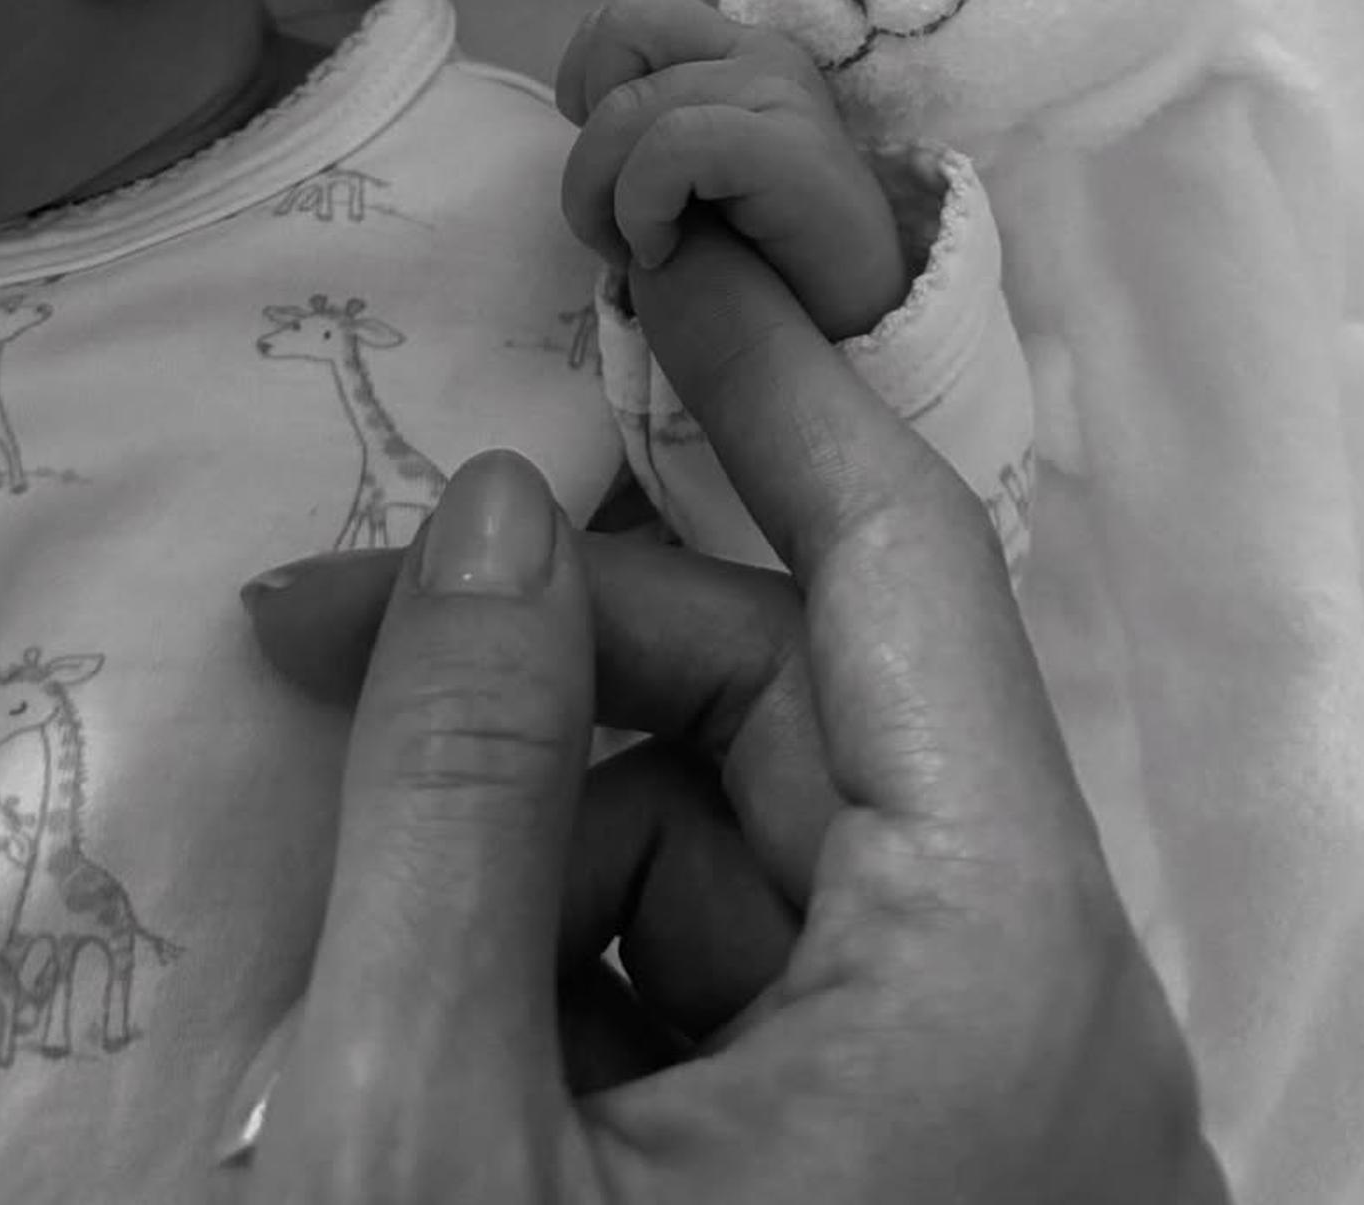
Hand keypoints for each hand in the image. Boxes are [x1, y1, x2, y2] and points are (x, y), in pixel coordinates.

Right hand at [233, 218, 1227, 1204]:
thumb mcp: (439, 1139)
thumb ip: (460, 796)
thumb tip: (496, 513)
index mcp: (1003, 978)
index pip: (905, 569)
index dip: (774, 386)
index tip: (675, 253)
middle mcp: (1039, 1027)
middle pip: (796, 718)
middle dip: (559, 664)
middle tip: (324, 637)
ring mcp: (976, 1121)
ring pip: (747, 862)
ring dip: (544, 836)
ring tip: (348, 898)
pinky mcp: (896, 1188)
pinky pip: (743, 998)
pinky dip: (583, 970)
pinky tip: (434, 1018)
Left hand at [556, 0, 908, 340]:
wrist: (848, 328)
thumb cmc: (758, 261)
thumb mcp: (683, 179)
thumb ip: (641, 129)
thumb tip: (581, 111)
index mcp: (734, 51)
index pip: (624, 16)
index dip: (583, 77)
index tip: (603, 163)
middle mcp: (761, 53)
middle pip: (622, 34)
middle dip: (586, 148)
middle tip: (614, 228)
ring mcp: (781, 92)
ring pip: (630, 106)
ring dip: (604, 198)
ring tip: (643, 252)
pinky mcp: (792, 147)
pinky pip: (673, 145)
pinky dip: (643, 206)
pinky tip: (663, 251)